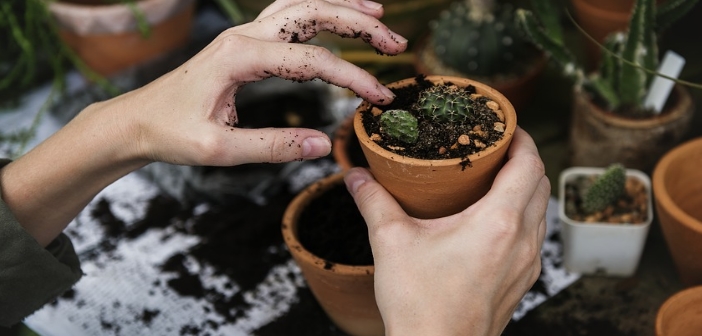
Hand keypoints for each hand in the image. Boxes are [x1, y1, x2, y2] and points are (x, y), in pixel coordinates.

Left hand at [0, 0, 406, 245]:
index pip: (311, 61)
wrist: (138, 121)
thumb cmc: (171, 133)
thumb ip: (272, 146)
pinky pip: (287, 15)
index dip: (352, 78)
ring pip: (300, 6)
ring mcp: (243, 34)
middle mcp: (243, 36)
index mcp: (238, 58)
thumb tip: (322, 145)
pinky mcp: (244, 43)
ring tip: (378, 17)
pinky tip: (336, 18)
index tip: (379, 98)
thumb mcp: (219, 150)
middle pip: (311, 14)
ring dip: (341, 8)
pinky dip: (317, 12)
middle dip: (358, 25)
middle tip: (396, 43)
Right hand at [345, 127, 549, 335]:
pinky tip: (492, 220)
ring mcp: (527, 265)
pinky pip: (533, 236)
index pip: (529, 164)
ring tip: (494, 178)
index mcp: (498, 223)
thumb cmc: (420, 305)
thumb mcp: (391, 243)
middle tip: (496, 147)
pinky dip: (522, 216)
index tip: (506, 126)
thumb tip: (356, 176)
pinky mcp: (522, 282)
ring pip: (540, 211)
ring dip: (525, 188)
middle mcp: (522, 241)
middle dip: (524, 158)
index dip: (522, 138)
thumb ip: (373, 201)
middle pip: (541, 184)